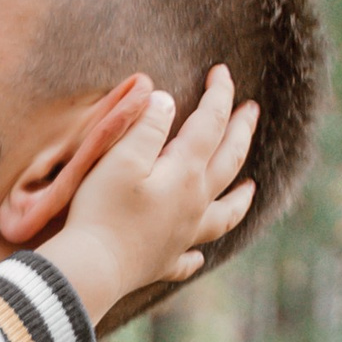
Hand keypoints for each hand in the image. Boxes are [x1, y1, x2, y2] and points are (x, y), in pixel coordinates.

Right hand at [39, 66, 260, 329]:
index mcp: (185, 172)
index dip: (220, 94)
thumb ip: (148, 126)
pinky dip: (196, 255)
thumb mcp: (121, 157)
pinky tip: (198, 255)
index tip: (222, 71)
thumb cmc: (102, 211)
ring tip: (250, 188)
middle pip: (229, 162)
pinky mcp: (161, 263)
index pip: (211, 123)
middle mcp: (194, 204)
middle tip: (251, 110)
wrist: (90, 269)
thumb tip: (167, 102)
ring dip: (240, 198)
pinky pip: (187, 260)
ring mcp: (181, 237)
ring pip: (223, 215)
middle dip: (242, 132)